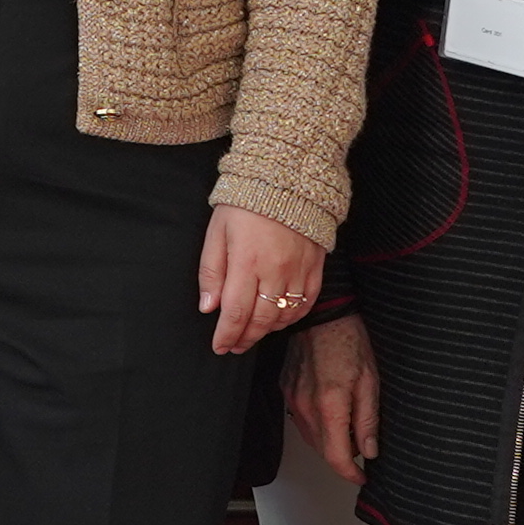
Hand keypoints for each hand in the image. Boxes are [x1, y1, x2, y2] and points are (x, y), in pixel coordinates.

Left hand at [202, 208, 328, 356]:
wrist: (287, 178)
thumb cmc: (246, 203)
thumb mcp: (217, 231)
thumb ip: (211, 271)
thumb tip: (208, 307)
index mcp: (246, 262)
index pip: (235, 313)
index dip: (227, 335)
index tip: (219, 346)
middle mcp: (274, 271)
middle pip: (261, 320)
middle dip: (245, 338)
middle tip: (234, 346)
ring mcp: (298, 270)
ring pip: (284, 316)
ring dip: (267, 331)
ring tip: (253, 333)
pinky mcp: (315, 266)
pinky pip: (306, 303)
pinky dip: (293, 317)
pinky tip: (280, 319)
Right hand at [287, 316, 380, 479]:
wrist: (324, 314)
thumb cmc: (349, 339)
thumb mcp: (370, 380)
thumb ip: (368, 420)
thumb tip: (369, 450)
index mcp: (330, 405)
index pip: (337, 457)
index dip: (350, 473)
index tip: (361, 477)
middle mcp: (306, 406)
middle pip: (323, 451)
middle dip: (343, 457)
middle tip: (362, 450)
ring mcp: (293, 399)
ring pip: (311, 437)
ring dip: (329, 442)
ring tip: (349, 430)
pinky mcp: (287, 390)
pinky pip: (302, 420)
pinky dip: (317, 426)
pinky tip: (331, 414)